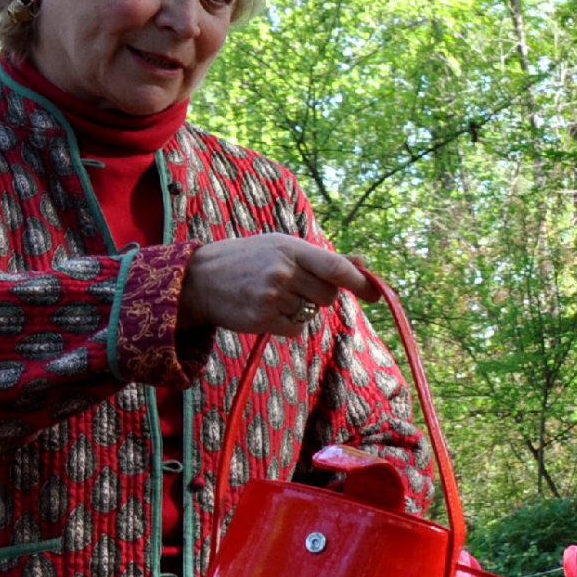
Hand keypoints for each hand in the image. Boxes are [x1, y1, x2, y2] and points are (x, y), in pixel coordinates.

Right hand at [177, 234, 374, 336]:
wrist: (199, 279)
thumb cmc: (248, 259)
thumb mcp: (283, 247)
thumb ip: (323, 258)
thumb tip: (363, 262)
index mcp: (291, 248)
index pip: (336, 267)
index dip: (360, 282)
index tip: (376, 293)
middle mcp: (282, 271)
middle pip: (328, 296)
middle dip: (321, 296)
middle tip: (297, 287)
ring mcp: (272, 297)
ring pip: (311, 313)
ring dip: (301, 309)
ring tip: (274, 295)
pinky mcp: (262, 320)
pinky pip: (296, 329)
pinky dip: (289, 324)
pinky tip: (268, 310)